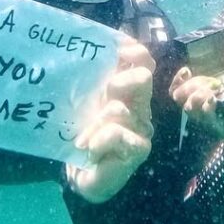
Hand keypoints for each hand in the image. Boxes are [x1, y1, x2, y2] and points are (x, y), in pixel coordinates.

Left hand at [66, 41, 153, 203]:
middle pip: (143, 77)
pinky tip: (90, 149)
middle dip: (120, 81)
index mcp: (127, 90)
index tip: (118, 48)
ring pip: (120, 109)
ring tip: (82, 138)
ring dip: (94, 123)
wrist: (81, 175)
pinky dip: (98, 140)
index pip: (143, 61)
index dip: (134, 51)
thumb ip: (87, 80)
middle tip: (103, 94)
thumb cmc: (80, 135)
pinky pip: (116, 133)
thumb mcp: (81, 103)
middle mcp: (139, 106)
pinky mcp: (140, 148)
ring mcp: (142, 127)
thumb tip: (84, 47)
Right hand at [169, 38, 223, 159]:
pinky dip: (207, 107)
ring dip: (197, 96)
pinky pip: (206, 119)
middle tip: (206, 81)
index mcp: (201, 94)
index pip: (177, 88)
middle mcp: (199, 107)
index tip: (186, 69)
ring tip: (212, 90)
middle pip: (178, 96)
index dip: (176, 79)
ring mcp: (207, 119)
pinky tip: (214, 99)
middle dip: (188, 85)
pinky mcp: (218, 128)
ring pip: (189, 108)